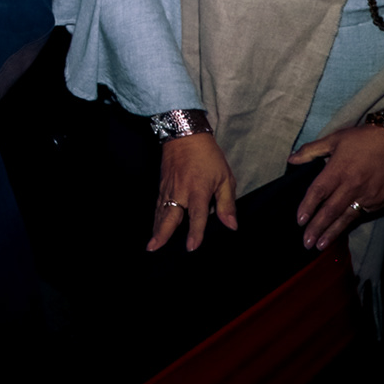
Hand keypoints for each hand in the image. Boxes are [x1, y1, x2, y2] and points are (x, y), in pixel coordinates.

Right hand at [150, 133, 237, 251]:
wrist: (185, 136)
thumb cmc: (208, 156)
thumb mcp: (225, 178)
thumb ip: (227, 204)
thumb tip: (231, 225)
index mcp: (198, 190)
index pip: (197, 216)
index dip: (195, 232)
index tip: (191, 247)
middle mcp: (180, 191)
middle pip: (170, 216)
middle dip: (162, 234)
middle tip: (154, 248)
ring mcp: (168, 188)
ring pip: (161, 212)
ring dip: (156, 229)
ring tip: (152, 245)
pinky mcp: (162, 185)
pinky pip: (158, 205)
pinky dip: (155, 217)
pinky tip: (154, 227)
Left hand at [288, 118, 383, 248]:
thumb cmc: (366, 139)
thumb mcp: (336, 138)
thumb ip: (312, 150)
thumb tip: (291, 160)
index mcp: (339, 169)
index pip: (318, 192)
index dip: (307, 207)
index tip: (299, 220)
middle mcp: (352, 186)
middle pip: (330, 211)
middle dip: (317, 228)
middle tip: (306, 243)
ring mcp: (368, 196)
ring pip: (346, 218)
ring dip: (332, 233)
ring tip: (320, 245)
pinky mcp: (381, 202)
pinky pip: (362, 215)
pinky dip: (349, 225)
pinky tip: (340, 232)